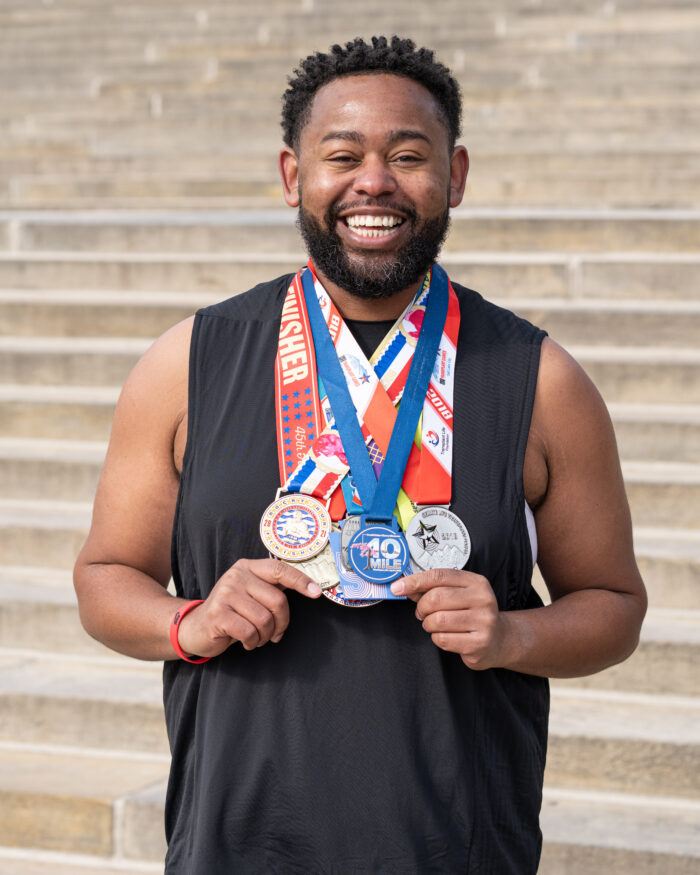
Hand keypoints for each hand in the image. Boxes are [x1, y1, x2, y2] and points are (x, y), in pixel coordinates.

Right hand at [177, 558, 321, 656]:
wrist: (196, 627)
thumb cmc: (232, 612)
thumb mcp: (251, 593)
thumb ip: (272, 588)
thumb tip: (310, 588)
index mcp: (248, 567)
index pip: (279, 569)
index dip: (300, 580)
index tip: (317, 593)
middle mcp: (236, 576)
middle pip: (277, 600)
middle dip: (282, 622)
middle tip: (275, 633)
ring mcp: (225, 594)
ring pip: (264, 619)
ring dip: (266, 635)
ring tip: (258, 637)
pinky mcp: (218, 614)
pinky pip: (249, 632)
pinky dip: (253, 642)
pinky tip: (247, 642)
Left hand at [391, 569, 508, 669]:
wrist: (500, 639)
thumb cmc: (472, 613)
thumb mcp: (458, 594)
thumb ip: (433, 588)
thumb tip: (404, 586)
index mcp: (476, 582)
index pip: (439, 576)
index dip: (414, 581)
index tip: (397, 588)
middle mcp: (483, 600)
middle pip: (436, 598)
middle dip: (422, 608)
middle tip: (423, 613)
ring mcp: (484, 623)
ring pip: (437, 620)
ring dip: (428, 624)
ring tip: (435, 625)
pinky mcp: (479, 644)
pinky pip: (443, 639)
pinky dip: (437, 638)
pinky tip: (446, 636)